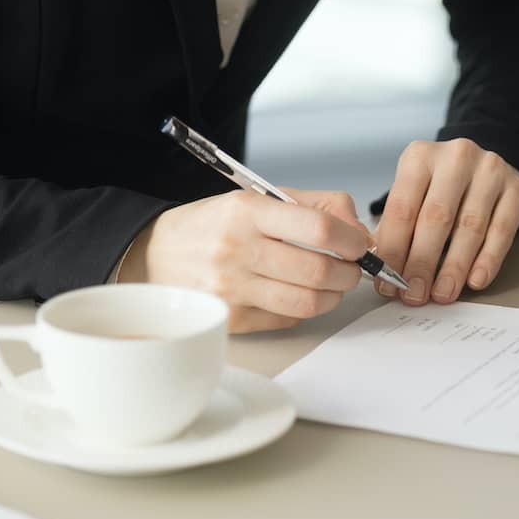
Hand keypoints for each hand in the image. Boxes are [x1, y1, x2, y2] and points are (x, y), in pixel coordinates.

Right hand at [119, 189, 372, 332]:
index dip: (352, 241)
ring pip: (307, 302)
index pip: (319, 229)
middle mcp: (236, 249)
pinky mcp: (229, 319)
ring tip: (332, 286)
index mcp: (247, 211)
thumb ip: (316, 206)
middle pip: (319, 271)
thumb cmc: (216, 225)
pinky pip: (286, 320)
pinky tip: (297, 296)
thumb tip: (360, 233)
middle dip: (350, 273)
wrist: (157, 254)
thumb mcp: (259, 198)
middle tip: (352, 270)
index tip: (360, 245)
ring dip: (333, 296)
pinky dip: (302, 310)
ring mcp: (231, 289)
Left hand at [374, 139, 518, 305]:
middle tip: (414, 294)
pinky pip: (501, 231)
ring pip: (470, 227)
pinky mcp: (516, 189)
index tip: (388, 281)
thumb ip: (397, 226)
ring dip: (453, 267)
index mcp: (420, 157)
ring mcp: (490, 171)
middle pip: (436, 218)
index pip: (402, 208)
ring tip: (442, 293)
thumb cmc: (444, 189)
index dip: (393, 250)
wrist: (490, 171)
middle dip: (422, 262)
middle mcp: (455, 158)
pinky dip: (487, 260)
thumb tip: (381, 269)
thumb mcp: (415, 194)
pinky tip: (475, 281)